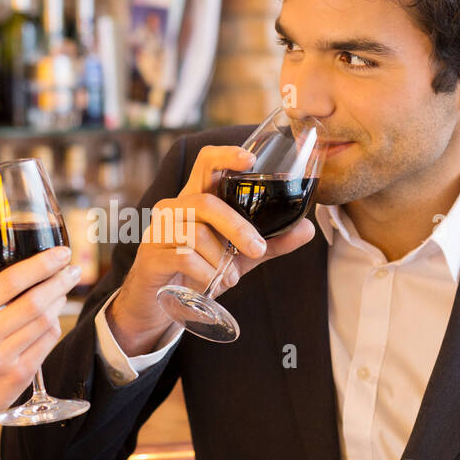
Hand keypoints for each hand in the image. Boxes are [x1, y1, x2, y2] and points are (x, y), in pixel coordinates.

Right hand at [0, 246, 80, 457]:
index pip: (9, 281)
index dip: (40, 264)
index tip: (59, 253)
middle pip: (33, 302)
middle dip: (59, 281)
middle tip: (73, 269)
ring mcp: (1, 358)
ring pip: (44, 322)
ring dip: (59, 301)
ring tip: (64, 289)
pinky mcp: (18, 376)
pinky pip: (46, 343)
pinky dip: (54, 325)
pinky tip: (55, 315)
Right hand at [108, 145, 314, 355]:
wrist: (157, 303)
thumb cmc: (195, 270)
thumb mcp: (236, 256)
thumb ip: (269, 243)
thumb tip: (307, 230)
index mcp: (195, 199)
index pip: (206, 163)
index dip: (226, 155)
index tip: (250, 160)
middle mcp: (174, 208)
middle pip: (207, 202)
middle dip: (237, 227)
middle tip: (258, 249)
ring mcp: (158, 230)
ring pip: (197, 232)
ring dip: (220, 258)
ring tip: (231, 277)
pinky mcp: (151, 256)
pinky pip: (183, 257)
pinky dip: (205, 273)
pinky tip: (212, 283)